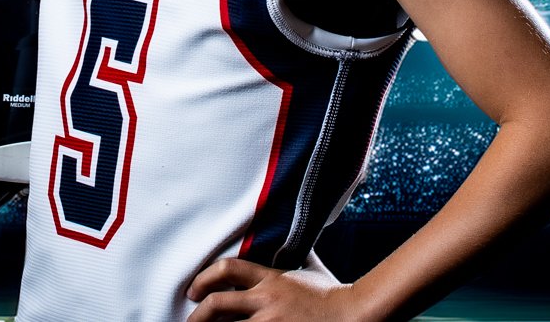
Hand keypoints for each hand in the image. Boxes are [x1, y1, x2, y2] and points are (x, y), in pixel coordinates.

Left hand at [187, 257, 360, 321]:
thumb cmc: (335, 296)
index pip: (228, 268)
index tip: (193, 290)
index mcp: (271, 278)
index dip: (204, 277)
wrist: (356, 314)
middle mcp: (266, 299)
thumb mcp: (313, 270)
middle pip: (218, 304)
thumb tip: (299, 236)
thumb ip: (300, 255)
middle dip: (197, 315)